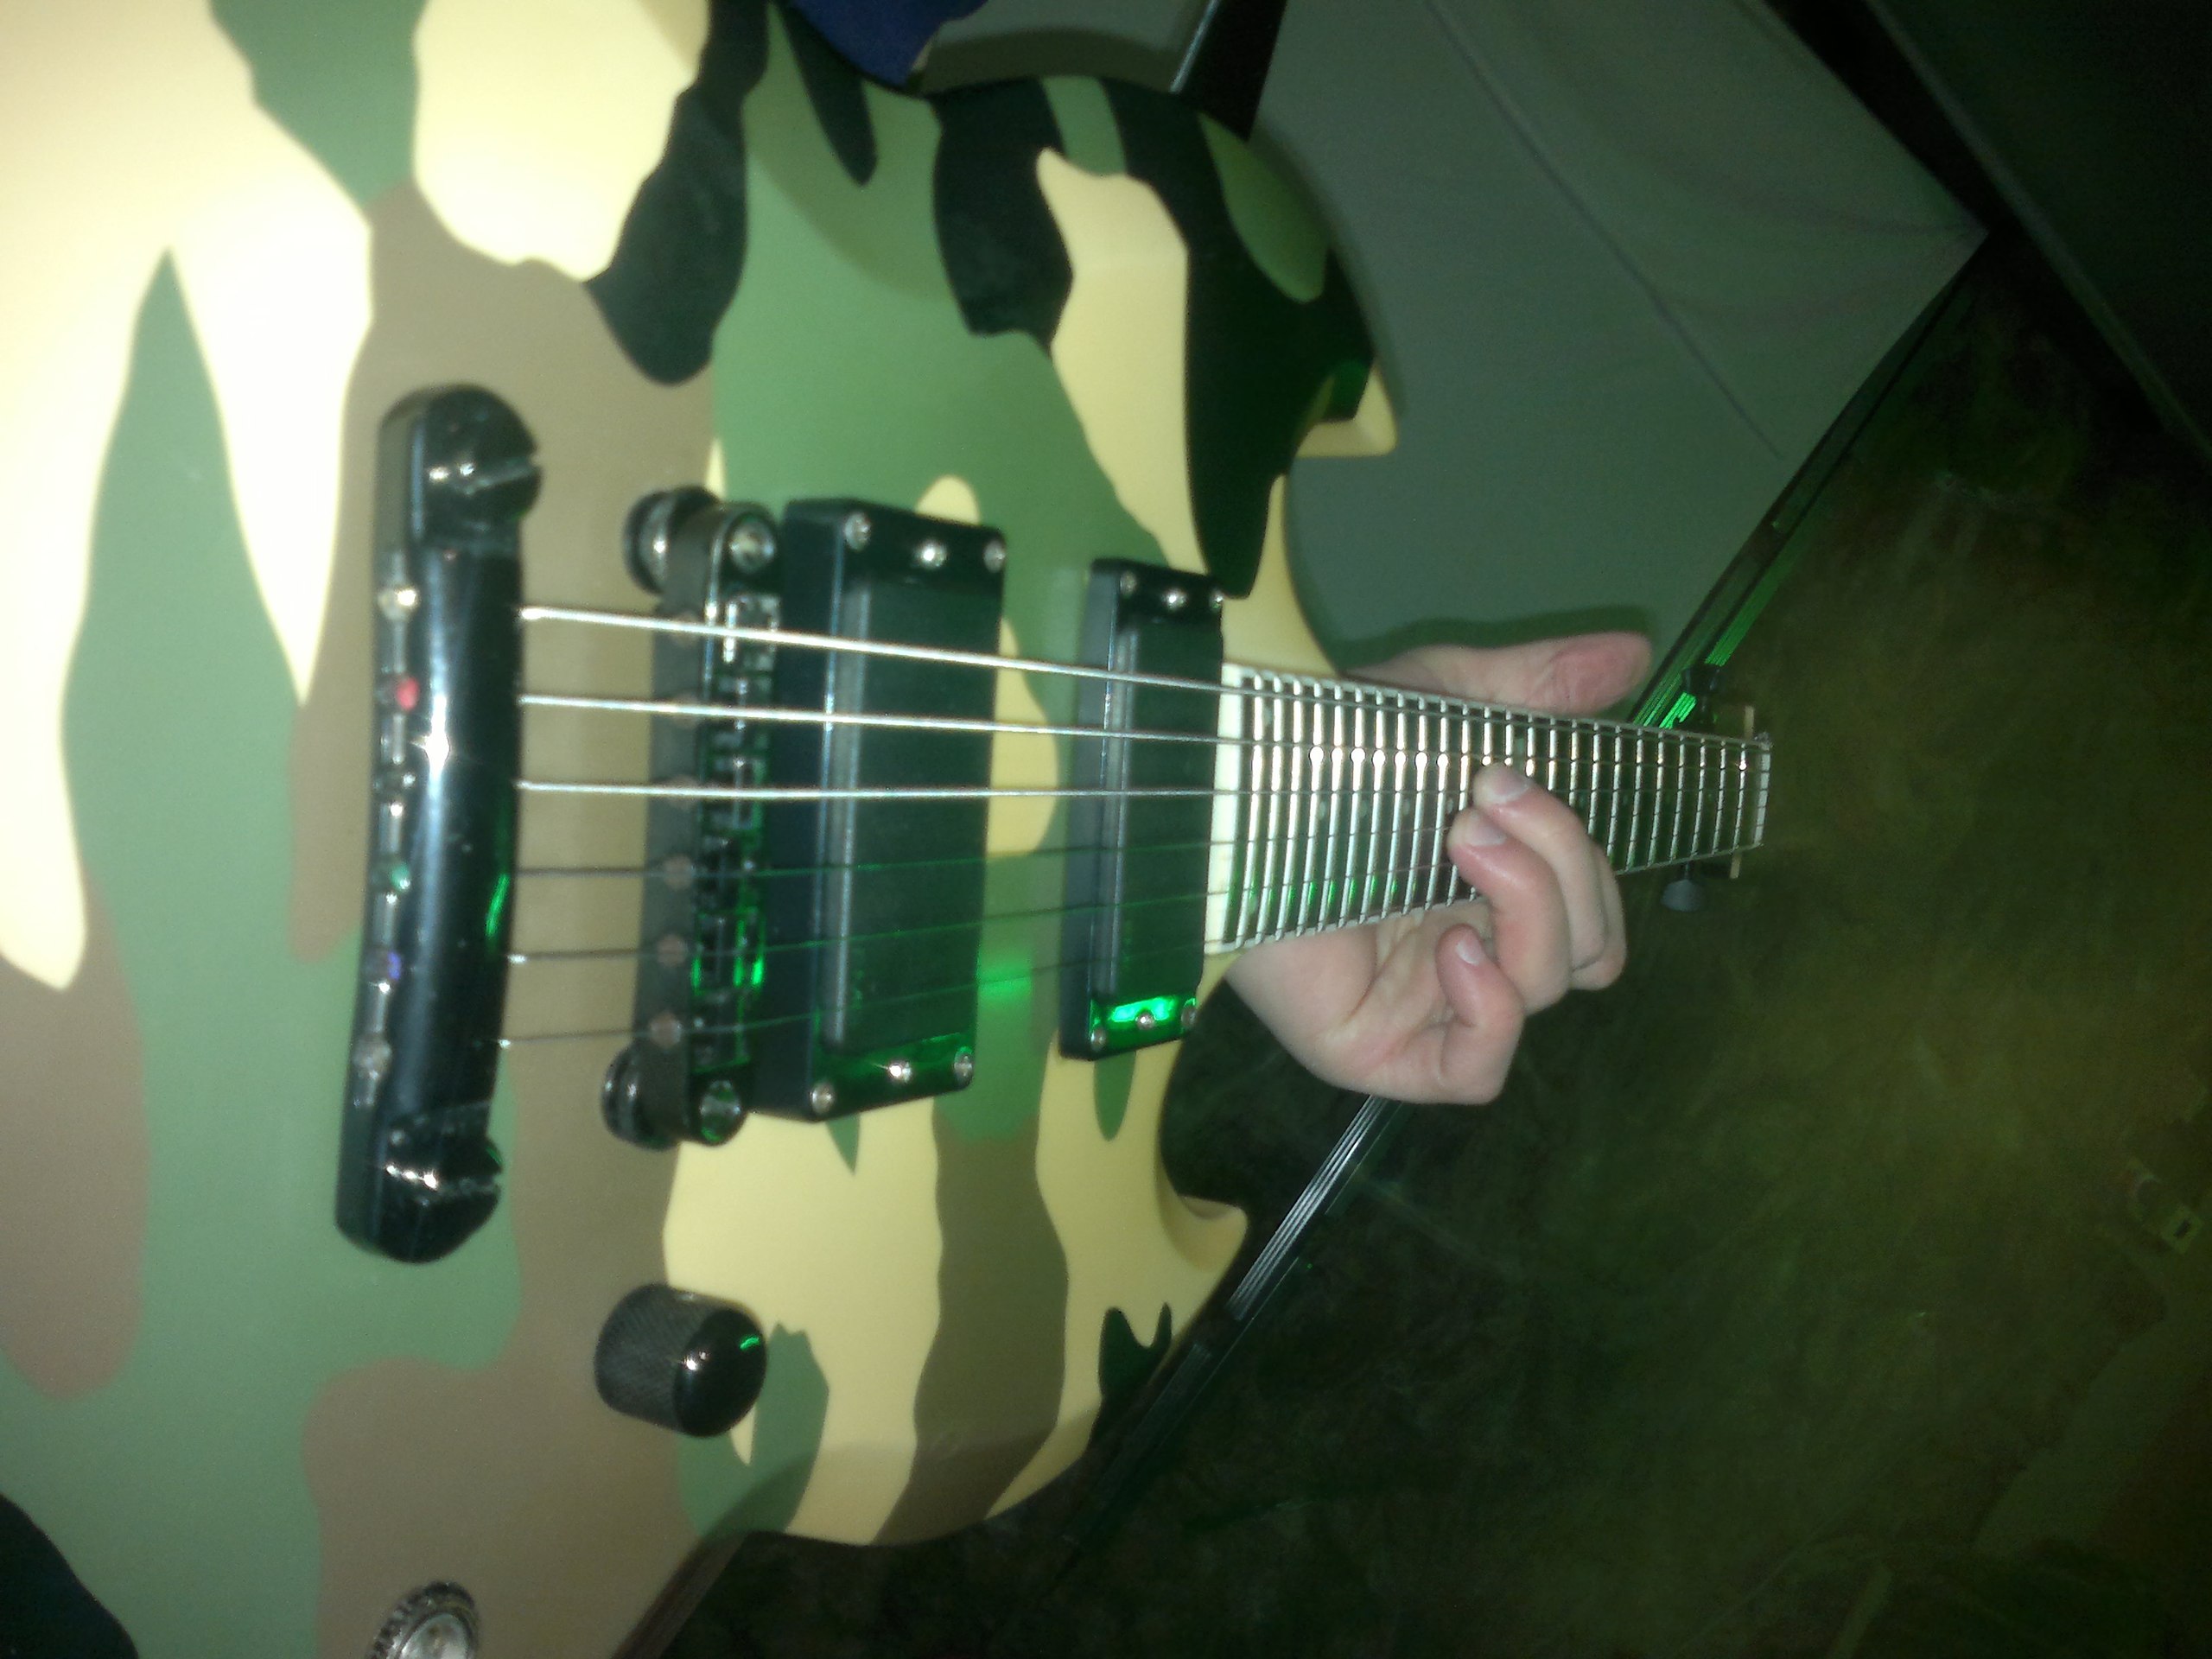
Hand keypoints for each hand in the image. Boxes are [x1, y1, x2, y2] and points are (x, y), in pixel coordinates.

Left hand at [1224, 632, 1650, 1103]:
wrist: (1229, 785)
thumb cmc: (1320, 748)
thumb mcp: (1445, 704)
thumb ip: (1541, 687)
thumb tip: (1634, 649)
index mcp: (1489, 890)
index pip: (1594, 912)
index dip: (1589, 861)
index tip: (1525, 780)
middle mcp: (1468, 951)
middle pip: (1587, 948)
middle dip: (1561, 864)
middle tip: (1484, 799)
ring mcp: (1427, 1007)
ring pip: (1547, 990)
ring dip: (1530, 907)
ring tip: (1457, 840)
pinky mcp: (1379, 1050)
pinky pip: (1479, 1070)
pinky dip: (1492, 1013)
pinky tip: (1456, 949)